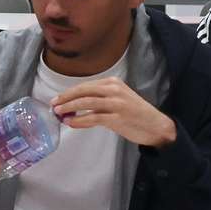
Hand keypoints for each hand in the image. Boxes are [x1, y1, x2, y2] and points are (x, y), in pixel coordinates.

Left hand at [51, 77, 176, 147]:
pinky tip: (72, 122)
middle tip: (54, 105)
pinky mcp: (117, 118)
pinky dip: (79, 120)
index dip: (69, 92)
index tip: (58, 99)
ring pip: (86, 102)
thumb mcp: (120, 99)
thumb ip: (101, 99)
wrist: (156, 126)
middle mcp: (114, 90)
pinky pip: (93, 117)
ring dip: (69, 108)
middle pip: (83, 91)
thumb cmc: (136, 114)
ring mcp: (116, 103)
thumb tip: (76, 105)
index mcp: (114, 83)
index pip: (86, 85)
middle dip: (66, 98)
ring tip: (59, 113)